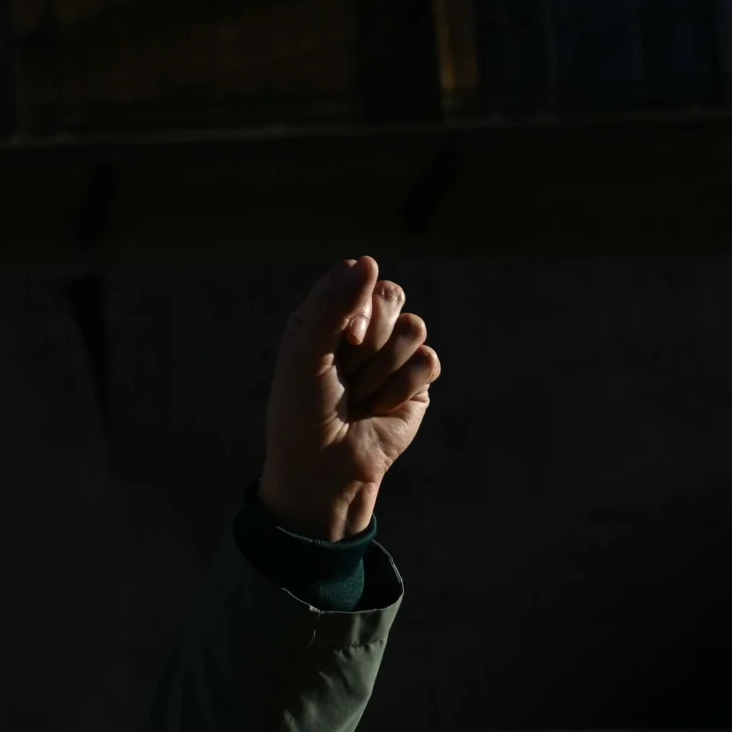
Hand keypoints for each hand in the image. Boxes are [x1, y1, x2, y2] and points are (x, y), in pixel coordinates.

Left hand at [261, 256, 440, 540]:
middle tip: (345, 372)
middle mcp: (360, 331)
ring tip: (357, 397)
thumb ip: (332, 307)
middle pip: (391, 295)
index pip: (358, 277)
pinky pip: (428, 361)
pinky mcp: (417, 383)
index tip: (341, 341)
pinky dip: (400, 389)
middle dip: (369, 338)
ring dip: (381, 369)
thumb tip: (368, 260)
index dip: (356, 307)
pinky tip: (378, 410)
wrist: (323, 471)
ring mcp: (391, 355)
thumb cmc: (302, 414)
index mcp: (327, 318)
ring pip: (413, 328)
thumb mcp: (306, 355)